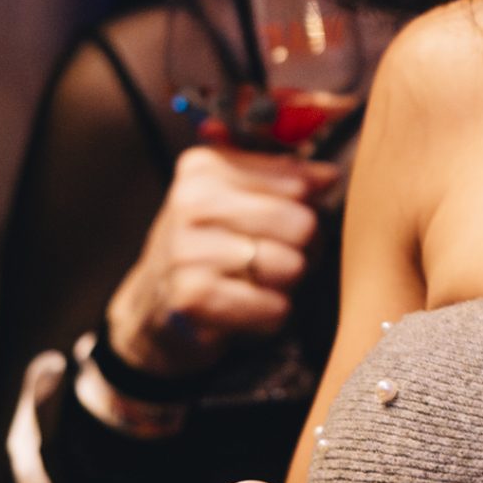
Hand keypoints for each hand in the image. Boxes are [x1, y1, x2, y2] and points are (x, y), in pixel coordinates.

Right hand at [105, 146, 338, 377]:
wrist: (153, 305)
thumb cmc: (208, 246)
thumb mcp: (238, 198)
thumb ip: (285, 178)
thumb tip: (329, 176)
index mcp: (206, 168)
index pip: (297, 182)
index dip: (308, 208)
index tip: (286, 223)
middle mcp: (192, 202)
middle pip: (301, 224)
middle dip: (302, 249)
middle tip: (275, 259)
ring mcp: (188, 249)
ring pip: (291, 267)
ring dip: (285, 285)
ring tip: (256, 282)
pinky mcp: (192, 296)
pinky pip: (274, 307)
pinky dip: (271, 315)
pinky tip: (247, 308)